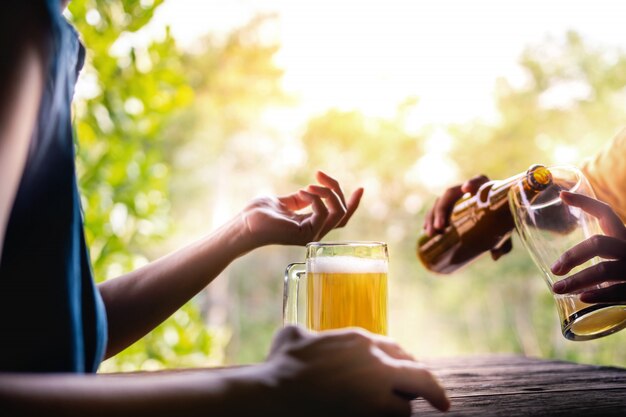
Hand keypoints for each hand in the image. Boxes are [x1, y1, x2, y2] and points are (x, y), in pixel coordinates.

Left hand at [242, 171, 363, 246]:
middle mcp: (315, 232)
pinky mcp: (305, 234)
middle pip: (343, 213)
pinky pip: (323, 213)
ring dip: (328, 193)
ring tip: (310, 184)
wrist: (244, 224)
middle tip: (321, 175)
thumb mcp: (285, 201)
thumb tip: (311, 190)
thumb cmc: (259, 214)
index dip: (353, 203)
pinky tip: (302, 192)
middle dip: (337, 190)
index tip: (360, 187)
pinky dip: (316, 197)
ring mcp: (311, 235)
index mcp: (311, 225)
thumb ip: (300, 199)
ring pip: (337, 213)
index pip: (340, 217)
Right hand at [265, 326, 449, 416]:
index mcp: (359, 339)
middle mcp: (374, 360)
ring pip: (407, 401)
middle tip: (435, 397)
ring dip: (402, 408)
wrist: (276, 394)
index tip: (406, 372)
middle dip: (425, 385)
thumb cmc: (280, 364)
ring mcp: (376, 389)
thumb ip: (307, 335)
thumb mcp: (293, 336)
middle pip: (416, 371)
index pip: (396, 349)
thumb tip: (302, 336)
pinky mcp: (373, 412)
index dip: (404, 362)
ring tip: (396, 412)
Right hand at [423, 174, 511, 260]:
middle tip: (440, 227)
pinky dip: (429, 219)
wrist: (498, 214)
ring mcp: (455, 196)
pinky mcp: (448, 206)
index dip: (471, 183)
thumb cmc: (501, 219)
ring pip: (439, 202)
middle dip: (441, 210)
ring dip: (432, 217)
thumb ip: (504, 243)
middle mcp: (467, 188)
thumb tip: (495, 257)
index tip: (466, 188)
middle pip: (450, 194)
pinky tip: (425, 229)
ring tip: (430, 233)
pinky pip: (435, 209)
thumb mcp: (504, 229)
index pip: (477, 180)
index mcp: (484, 187)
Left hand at [551, 191, 625, 302]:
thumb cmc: (624, 276)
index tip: (562, 195)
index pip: (606, 213)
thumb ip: (594, 258)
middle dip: (573, 256)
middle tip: (555, 269)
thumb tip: (557, 268)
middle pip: (599, 243)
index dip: (585, 202)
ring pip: (604, 271)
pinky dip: (599, 294)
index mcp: (623, 238)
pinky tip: (582, 297)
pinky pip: (618, 291)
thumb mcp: (613, 260)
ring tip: (557, 289)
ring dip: (577, 280)